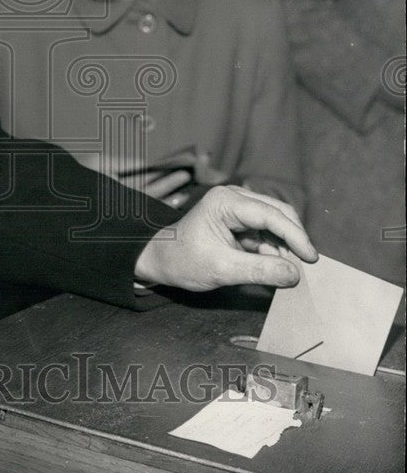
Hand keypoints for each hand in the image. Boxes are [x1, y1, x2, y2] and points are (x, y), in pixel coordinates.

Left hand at [135, 185, 316, 290]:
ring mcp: (238, 208)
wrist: (162, 261)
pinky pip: (267, 233)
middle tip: (304, 268)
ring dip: (284, 247)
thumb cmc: (184, 261)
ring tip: (287, 273)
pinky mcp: (240, 222)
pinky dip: (275, 250)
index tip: (311, 259)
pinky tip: (276, 268)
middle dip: (293, 240)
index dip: (295, 236)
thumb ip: (260, 271)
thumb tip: (294, 274)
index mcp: (225, 202)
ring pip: (276, 224)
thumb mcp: (222, 270)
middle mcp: (234, 198)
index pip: (271, 214)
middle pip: (278, 213)